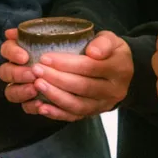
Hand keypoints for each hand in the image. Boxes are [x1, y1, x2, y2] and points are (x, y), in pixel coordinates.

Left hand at [0, 29, 132, 120]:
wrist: (121, 73)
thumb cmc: (110, 52)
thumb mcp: (111, 40)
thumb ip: (103, 42)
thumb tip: (93, 52)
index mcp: (119, 69)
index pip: (90, 67)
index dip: (67, 64)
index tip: (45, 57)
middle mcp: (113, 91)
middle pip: (82, 87)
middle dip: (56, 79)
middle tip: (36, 70)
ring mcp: (103, 105)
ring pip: (77, 105)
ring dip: (54, 96)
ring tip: (36, 85)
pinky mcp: (92, 113)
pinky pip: (73, 116)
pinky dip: (56, 113)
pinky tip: (41, 107)